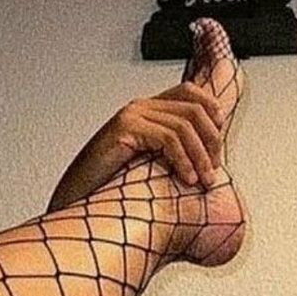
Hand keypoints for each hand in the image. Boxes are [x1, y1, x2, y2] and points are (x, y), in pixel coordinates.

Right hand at [48, 83, 223, 210]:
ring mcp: (131, 115)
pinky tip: (187, 178)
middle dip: (212, 140)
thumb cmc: (114, 187)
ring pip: (185, 125)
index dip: (212, 111)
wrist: (78, 203)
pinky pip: (168, 138)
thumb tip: (211, 156)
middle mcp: (140, 107)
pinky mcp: (124, 128)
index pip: (190, 92)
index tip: (218, 142)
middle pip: (194, 108)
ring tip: (204, 180)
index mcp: (148, 110)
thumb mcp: (154, 163)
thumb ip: (176, 151)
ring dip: (200, 155)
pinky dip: (184, 159)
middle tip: (214, 170)